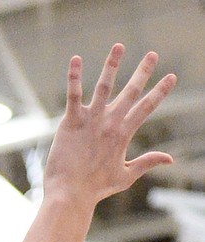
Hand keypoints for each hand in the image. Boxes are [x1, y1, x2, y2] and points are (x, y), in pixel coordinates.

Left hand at [44, 44, 174, 206]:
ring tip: (119, 46)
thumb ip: (147, 162)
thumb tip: (170, 159)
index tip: (172, 76)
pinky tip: (76, 59)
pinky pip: (74, 95)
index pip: (147, 108)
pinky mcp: (71, 122)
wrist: (70, 195)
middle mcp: (110, 123)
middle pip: (130, 92)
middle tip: (153, 54)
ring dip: (112, 65)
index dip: (160, 92)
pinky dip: (74, 77)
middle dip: (143, 72)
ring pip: (104, 87)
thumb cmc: (95, 189)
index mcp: (124, 134)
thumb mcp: (126, 176)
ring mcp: (90, 120)